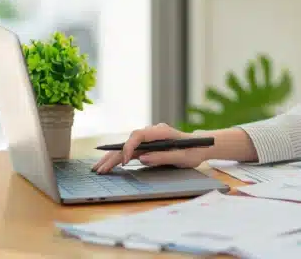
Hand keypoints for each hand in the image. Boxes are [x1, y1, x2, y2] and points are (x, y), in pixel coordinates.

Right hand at [91, 123, 208, 173]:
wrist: (201, 147)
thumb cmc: (193, 150)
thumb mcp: (181, 156)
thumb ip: (162, 156)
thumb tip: (142, 158)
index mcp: (161, 131)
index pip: (138, 135)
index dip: (129, 147)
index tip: (126, 161)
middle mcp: (152, 133)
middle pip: (128, 142)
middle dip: (113, 155)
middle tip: (101, 169)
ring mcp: (149, 140)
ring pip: (127, 147)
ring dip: (112, 158)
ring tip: (99, 169)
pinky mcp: (147, 147)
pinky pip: (131, 152)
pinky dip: (120, 159)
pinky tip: (109, 165)